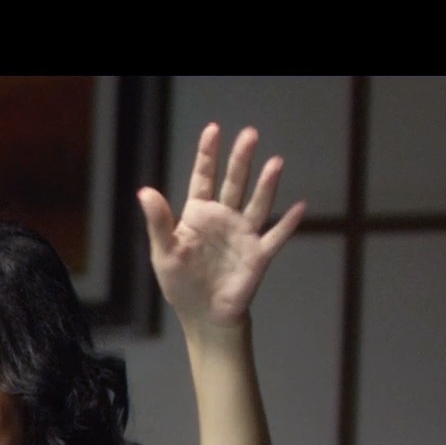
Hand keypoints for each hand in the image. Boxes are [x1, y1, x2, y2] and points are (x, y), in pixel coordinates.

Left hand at [138, 124, 304, 330]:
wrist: (203, 314)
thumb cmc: (181, 283)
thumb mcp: (164, 252)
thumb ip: (158, 222)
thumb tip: (144, 191)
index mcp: (199, 214)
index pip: (203, 178)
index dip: (207, 155)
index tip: (213, 130)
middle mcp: (224, 218)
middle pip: (234, 183)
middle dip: (241, 159)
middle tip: (249, 133)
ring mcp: (243, 235)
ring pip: (257, 203)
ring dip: (267, 184)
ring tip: (276, 162)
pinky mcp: (258, 255)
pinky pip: (275, 236)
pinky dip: (288, 224)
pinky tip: (301, 207)